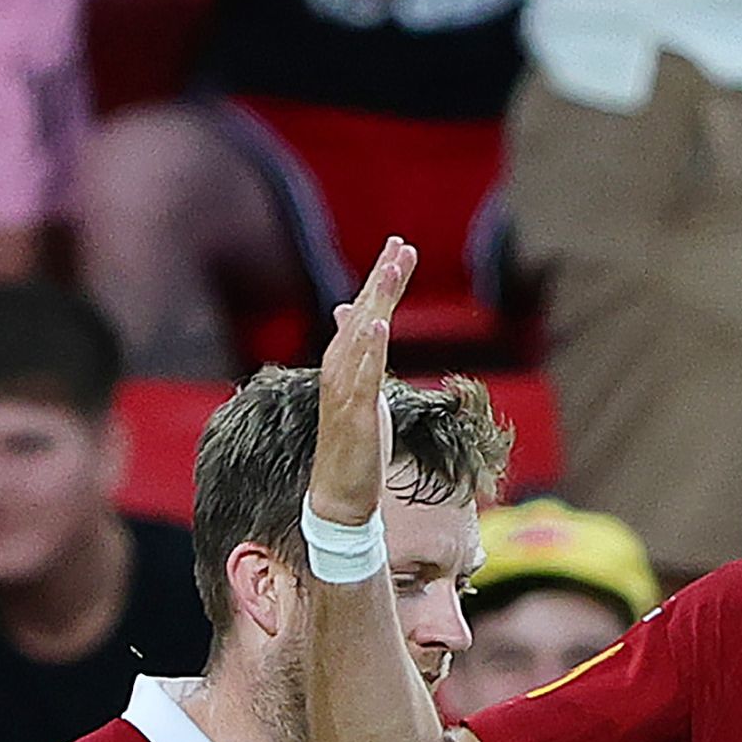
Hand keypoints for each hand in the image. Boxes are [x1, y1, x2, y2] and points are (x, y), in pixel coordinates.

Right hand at [303, 239, 420, 523]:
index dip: (382, 280)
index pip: (365, 312)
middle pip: (364, 315)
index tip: (401, 248)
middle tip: (402, 246)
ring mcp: (345, 389)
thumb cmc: (355, 444)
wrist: (340, 494)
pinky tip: (377, 323)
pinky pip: (361, 375)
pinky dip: (368, 348)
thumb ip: (363, 357)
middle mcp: (340, 369)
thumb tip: (359, 325)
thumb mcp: (364, 394)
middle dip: (383, 279)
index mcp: (345, 363)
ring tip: (392, 270)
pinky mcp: (354, 413)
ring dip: (377, 301)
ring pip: (361, 336)